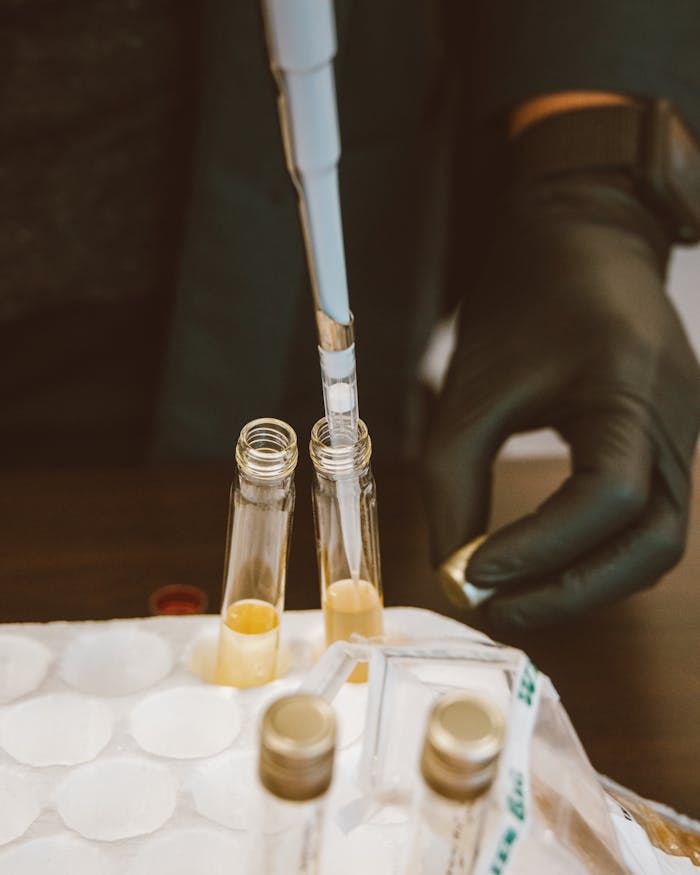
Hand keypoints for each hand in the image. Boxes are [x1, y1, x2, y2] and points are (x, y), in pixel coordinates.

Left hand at [422, 171, 699, 627]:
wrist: (584, 238)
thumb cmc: (525, 297)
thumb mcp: (473, 385)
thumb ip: (455, 480)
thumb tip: (453, 568)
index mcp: (634, 388)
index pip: (606, 497)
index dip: (538, 548)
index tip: (471, 574)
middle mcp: (676, 420)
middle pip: (651, 546)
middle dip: (571, 591)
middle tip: (495, 608)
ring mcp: (682, 436)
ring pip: (652, 545)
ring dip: (584, 583)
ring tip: (510, 594)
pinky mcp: (666, 445)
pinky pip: (642, 521)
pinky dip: (594, 555)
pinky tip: (541, 561)